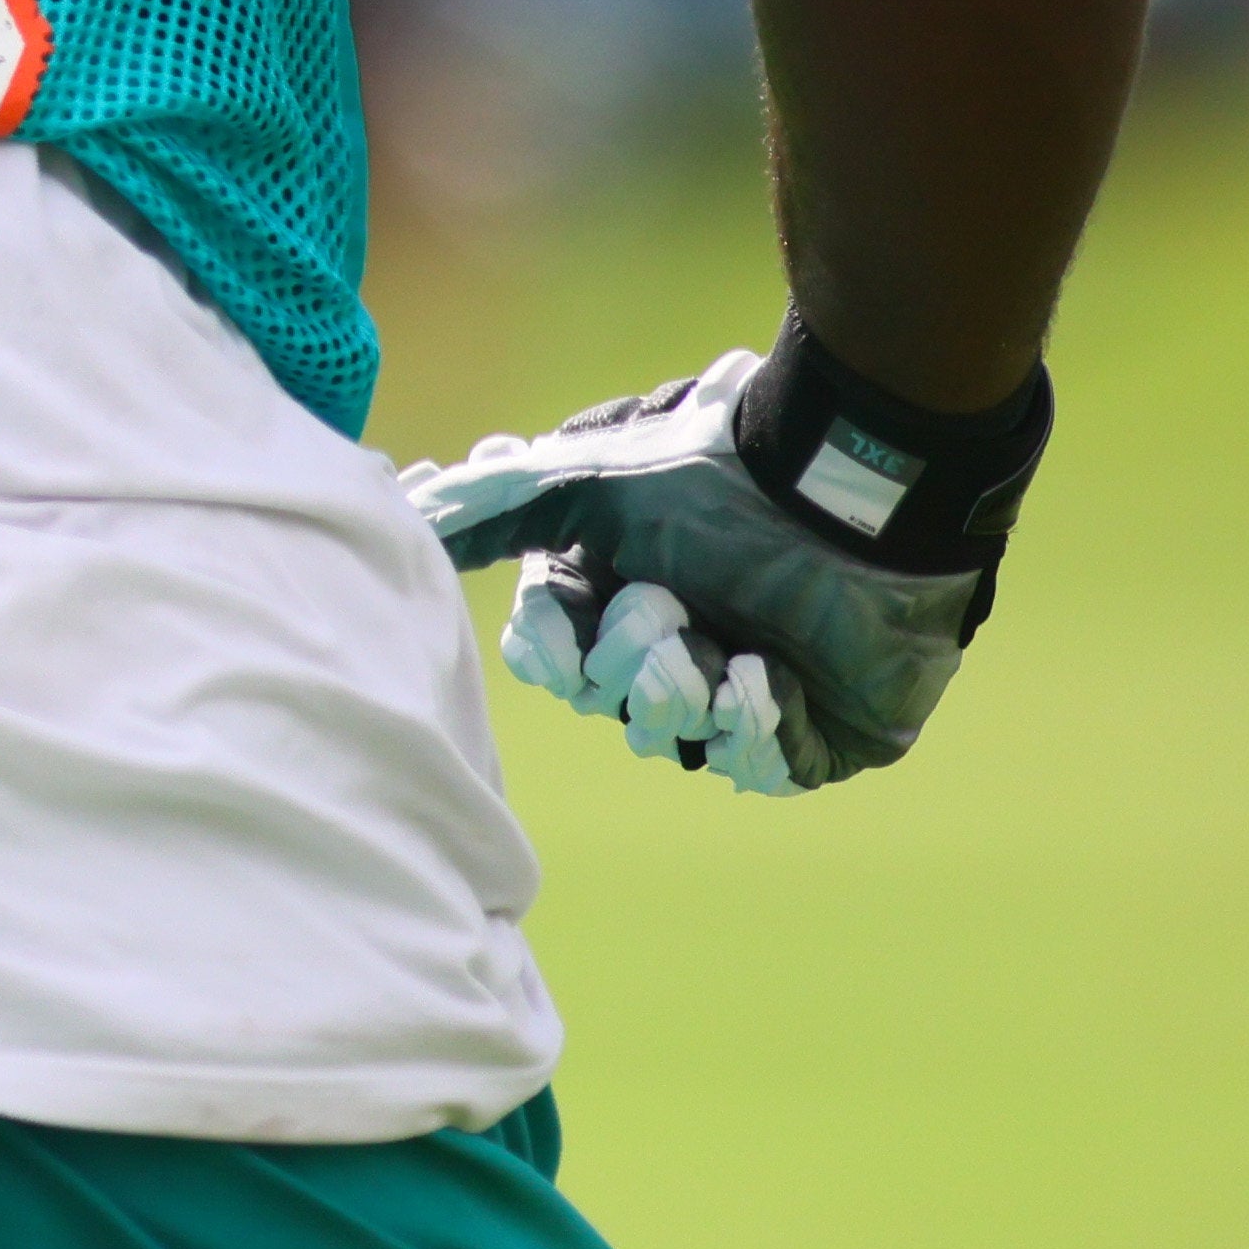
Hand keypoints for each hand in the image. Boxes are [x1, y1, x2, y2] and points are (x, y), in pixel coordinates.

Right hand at [404, 329, 1049, 792]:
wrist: (849, 495)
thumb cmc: (714, 478)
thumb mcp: (577, 480)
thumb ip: (486, 506)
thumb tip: (398, 501)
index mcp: (618, 592)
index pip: (551, 661)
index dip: (554, 647)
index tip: (567, 613)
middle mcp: (676, 643)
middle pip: (609, 703)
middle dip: (631, 663)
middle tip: (671, 607)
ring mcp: (746, 692)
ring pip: (676, 740)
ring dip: (689, 691)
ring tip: (726, 642)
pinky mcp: (816, 734)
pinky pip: (760, 770)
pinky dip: (756, 725)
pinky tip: (768, 672)